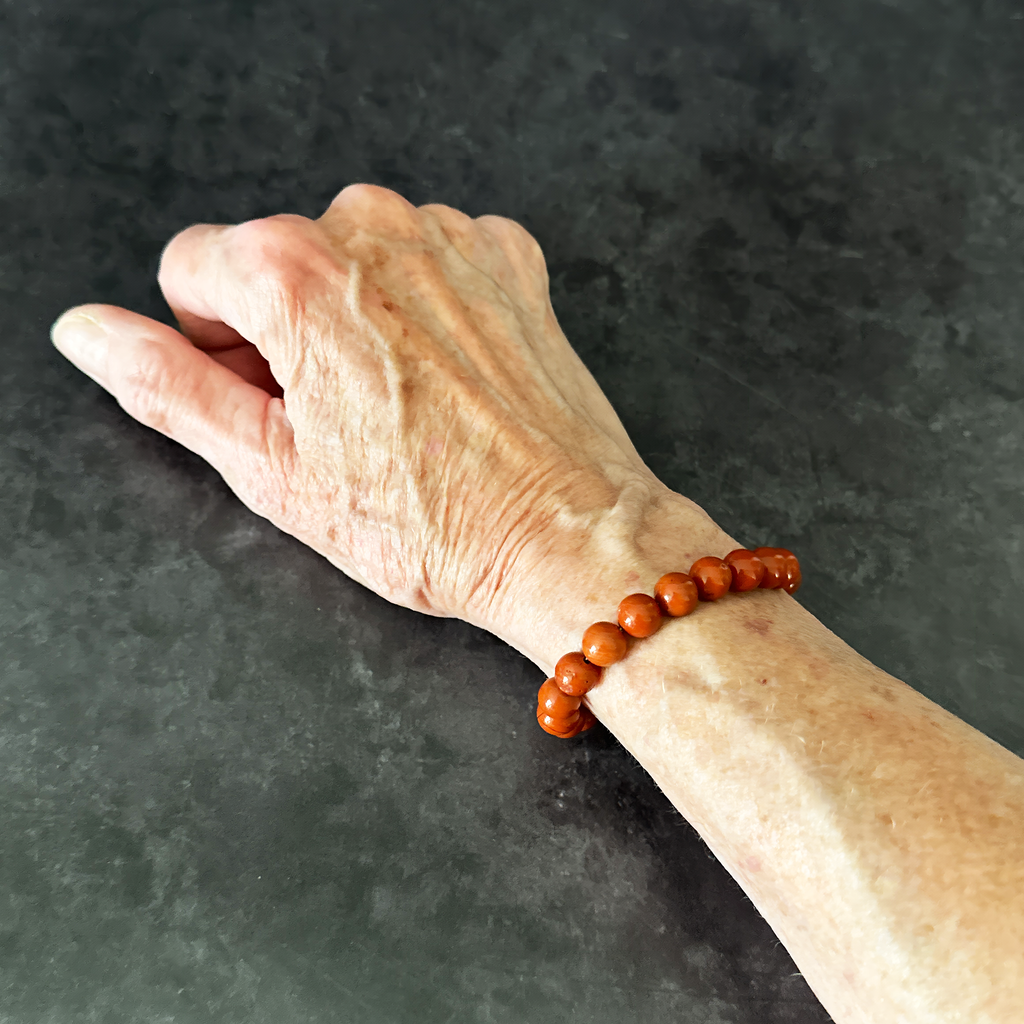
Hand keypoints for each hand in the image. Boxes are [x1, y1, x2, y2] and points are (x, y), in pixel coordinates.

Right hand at [51, 184, 688, 646]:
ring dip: (358, 318)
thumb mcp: (269, 467)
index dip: (218, 344)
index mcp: (291, 272)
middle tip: (342, 420)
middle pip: (275, 260)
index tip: (273, 400)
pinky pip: (431, 260)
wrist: (563, 534)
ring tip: (401, 408)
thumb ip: (167, 385)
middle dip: (287, 331)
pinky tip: (450, 379)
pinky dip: (426, 308)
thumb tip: (92, 333)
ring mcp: (449, 235)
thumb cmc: (426, 521)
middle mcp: (370, 226)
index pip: (192, 268)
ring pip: (353, 258)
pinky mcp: (506, 257)